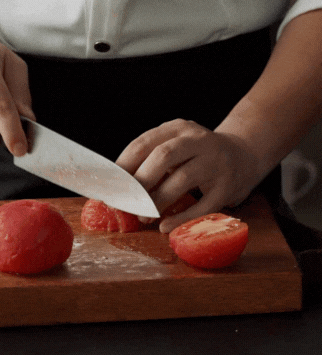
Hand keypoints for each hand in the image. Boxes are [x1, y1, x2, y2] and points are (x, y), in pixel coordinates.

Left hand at [116, 119, 261, 232]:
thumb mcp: (176, 147)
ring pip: (183, 178)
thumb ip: (150, 161)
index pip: (144, 143)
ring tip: (144, 216)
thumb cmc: (198, 155)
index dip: (124, 166)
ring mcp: (216, 162)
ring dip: (158, 200)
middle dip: (141, 181)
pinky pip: (203, 204)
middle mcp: (198, 140)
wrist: (244, 155)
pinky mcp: (228, 185)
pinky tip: (165, 226)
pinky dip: (181, 217)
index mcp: (178, 129)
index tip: (109, 186)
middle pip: (164, 155)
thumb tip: (116, 187)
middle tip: (125, 202)